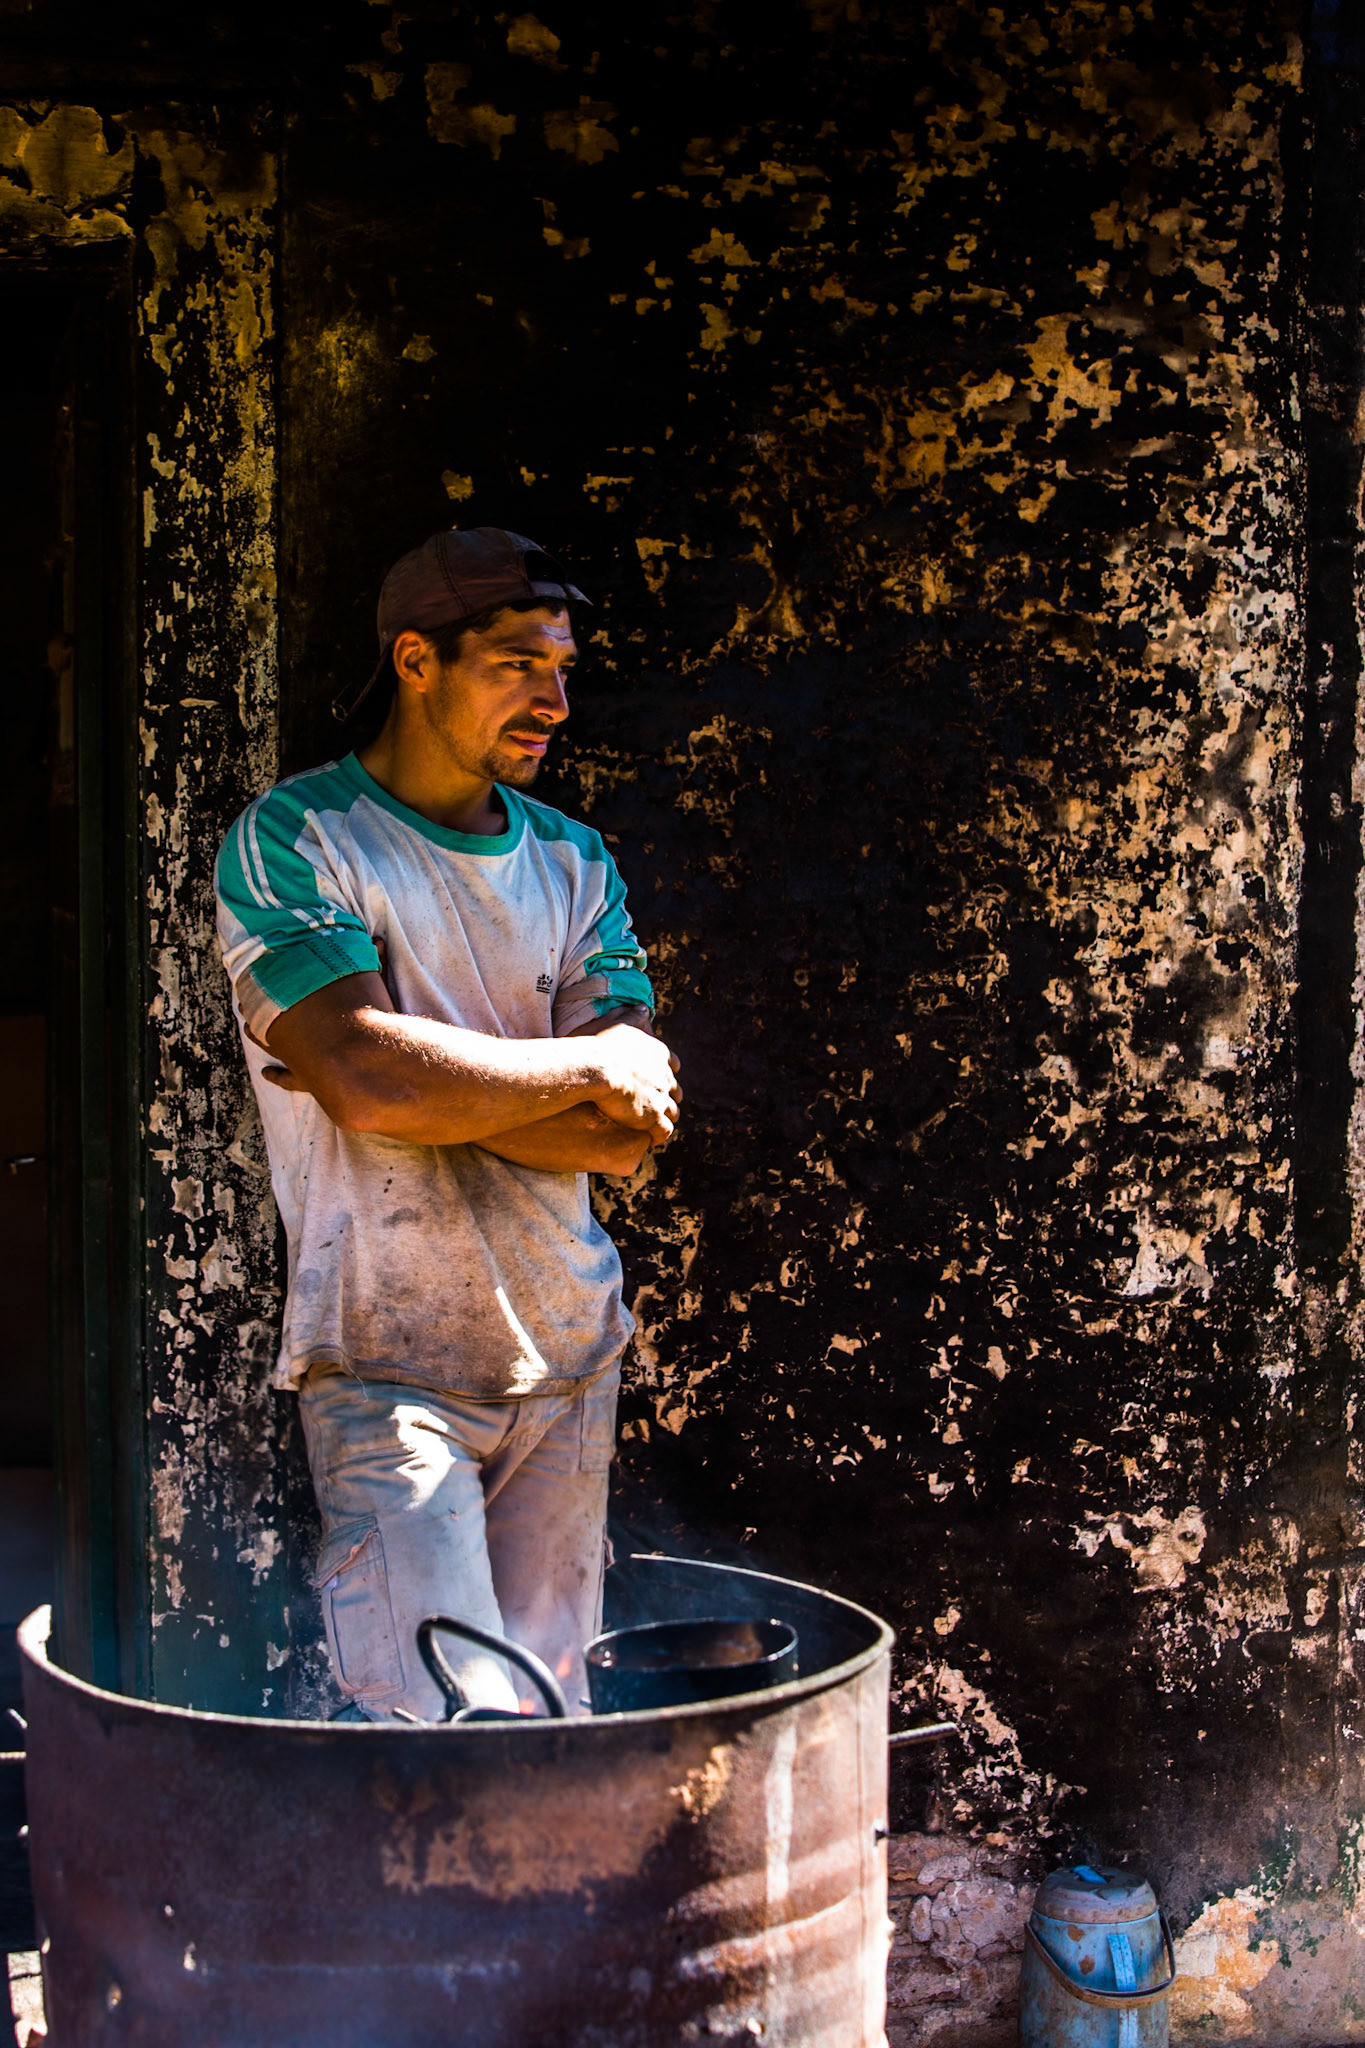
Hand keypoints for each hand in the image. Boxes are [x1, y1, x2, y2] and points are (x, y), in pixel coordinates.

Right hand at [590, 1024, 681, 1143]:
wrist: (598, 1067)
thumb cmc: (601, 1045)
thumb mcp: (619, 1024)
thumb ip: (633, 1017)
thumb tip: (643, 1007)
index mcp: (660, 1054)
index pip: (673, 1065)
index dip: (664, 1074)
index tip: (655, 1080)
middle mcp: (666, 1076)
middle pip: (674, 1091)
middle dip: (666, 1098)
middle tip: (652, 1105)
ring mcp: (662, 1098)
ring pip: (672, 1113)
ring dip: (663, 1118)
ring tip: (650, 1125)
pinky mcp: (655, 1118)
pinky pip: (664, 1132)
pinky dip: (658, 1136)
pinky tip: (649, 1138)